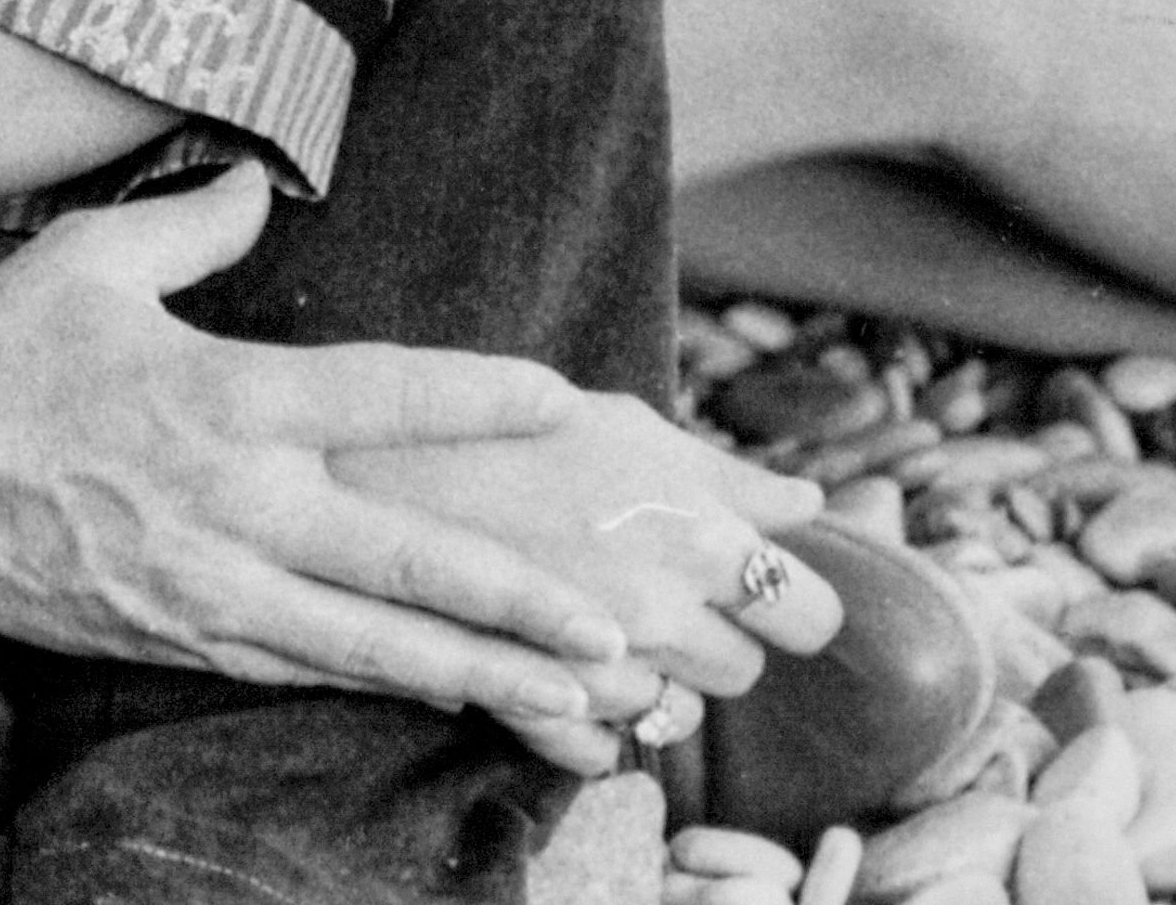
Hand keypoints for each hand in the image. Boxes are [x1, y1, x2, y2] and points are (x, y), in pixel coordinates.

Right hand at [0, 168, 628, 730]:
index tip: (564, 398)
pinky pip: (304, 673)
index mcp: (221, 399)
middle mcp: (229, 506)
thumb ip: (191, 225)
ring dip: (479, 673)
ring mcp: (207, 589)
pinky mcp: (180, 641)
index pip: (378, 393)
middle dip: (516, 599)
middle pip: (401, 560)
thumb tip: (257, 180)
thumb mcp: (90, 259)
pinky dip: (385, 689)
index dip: (476, 394)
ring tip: (576, 699)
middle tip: (612, 625)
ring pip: (369, 646)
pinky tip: (455, 700)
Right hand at [339, 402, 836, 774]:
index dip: (785, 600)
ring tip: (598, 620)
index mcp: (694, 535)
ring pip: (673, 716)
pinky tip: (564, 670)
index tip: (751, 584)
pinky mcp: (533, 712)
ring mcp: (594, 671)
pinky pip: (604, 753)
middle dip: (713, 636)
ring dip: (653, 680)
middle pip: (741, 672)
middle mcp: (657, 612)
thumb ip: (724, 473)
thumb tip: (808, 502)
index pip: (807, 614)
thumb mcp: (620, 421)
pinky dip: (594, 726)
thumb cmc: (499, 427)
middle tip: (658, 589)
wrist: (367, 467)